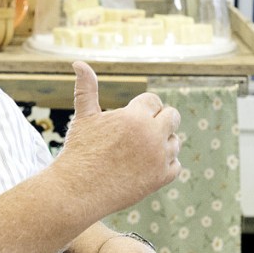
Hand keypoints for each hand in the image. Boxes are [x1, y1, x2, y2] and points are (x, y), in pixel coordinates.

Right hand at [57, 61, 180, 213]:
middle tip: (144, 130)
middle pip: (172, 116)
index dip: (143, 107)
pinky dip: (165, 164)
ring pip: (175, 142)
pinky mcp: (162, 178)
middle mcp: (152, 135)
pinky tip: (147, 165)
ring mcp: (159, 157)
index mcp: (135, 116)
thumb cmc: (79, 151)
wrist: (78, 191)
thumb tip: (78, 61)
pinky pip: (175, 165)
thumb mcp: (84, 117)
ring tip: (141, 150)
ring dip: (163, 143)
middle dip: (160, 119)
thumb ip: (86, 88)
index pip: (154, 101)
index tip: (133, 117)